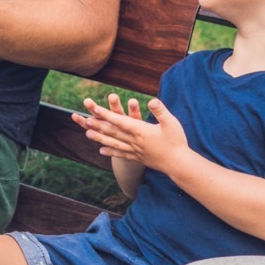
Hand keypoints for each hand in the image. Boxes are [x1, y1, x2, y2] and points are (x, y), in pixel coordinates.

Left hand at [72, 94, 189, 170]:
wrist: (179, 164)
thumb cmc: (177, 142)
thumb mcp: (171, 123)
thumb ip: (161, 111)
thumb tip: (152, 100)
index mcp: (141, 131)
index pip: (120, 121)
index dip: (107, 115)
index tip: (95, 109)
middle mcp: (135, 141)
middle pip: (113, 132)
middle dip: (99, 125)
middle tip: (84, 120)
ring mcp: (135, 150)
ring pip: (114, 143)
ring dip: (100, 138)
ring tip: (87, 134)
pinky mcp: (138, 157)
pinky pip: (121, 154)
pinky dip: (111, 152)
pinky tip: (101, 151)